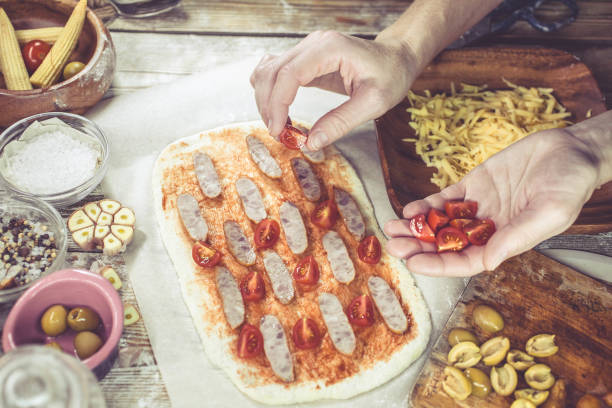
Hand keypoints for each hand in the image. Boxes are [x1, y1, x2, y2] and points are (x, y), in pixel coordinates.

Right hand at [250, 30, 419, 149]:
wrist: (396, 59)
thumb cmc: (390, 76)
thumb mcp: (374, 103)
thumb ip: (341, 122)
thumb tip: (311, 143)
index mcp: (330, 49)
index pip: (289, 73)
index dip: (277, 103)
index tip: (278, 130)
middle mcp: (314, 44)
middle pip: (273, 72)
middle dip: (268, 106)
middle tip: (278, 134)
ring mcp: (307, 49)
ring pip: (269, 71)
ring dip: (266, 99)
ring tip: (278, 125)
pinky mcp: (305, 59)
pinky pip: (276, 71)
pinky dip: (271, 92)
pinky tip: (279, 111)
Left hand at [384, 127, 603, 276]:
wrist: (571, 149)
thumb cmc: (569, 184)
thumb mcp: (549, 213)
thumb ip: (517, 237)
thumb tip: (487, 263)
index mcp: (505, 242)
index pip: (465, 262)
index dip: (438, 265)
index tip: (414, 264)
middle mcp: (487, 229)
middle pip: (446, 245)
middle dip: (418, 246)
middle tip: (392, 245)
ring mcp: (479, 207)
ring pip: (441, 223)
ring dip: (416, 227)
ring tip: (390, 227)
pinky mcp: (475, 185)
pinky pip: (446, 199)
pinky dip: (427, 205)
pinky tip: (410, 209)